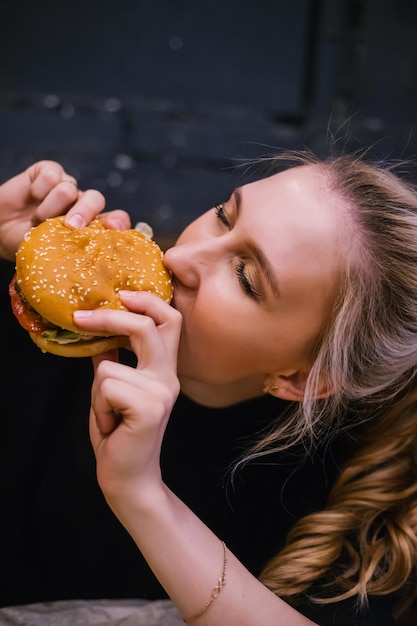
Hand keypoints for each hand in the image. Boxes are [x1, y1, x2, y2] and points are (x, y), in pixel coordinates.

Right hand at [0, 160, 129, 261]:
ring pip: (70, 188)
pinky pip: (52, 175)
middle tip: (70, 227)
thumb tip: (93, 267)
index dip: (119, 222)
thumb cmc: (28, 245)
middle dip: (84, 212)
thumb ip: (75, 254)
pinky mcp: (48, 172)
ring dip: (50, 207)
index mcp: (91, 225)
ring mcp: (66, 187)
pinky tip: (31, 197)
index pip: (116, 219)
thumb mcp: (53, 255)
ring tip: (37, 220)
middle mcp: (81, 204)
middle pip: (96, 199)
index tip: (113, 229)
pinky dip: (39, 189)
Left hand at [74, 291, 181, 502]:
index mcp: (164, 369)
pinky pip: (106, 386)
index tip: (120, 295)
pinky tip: (110, 425)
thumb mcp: (113, 390)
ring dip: (96, 392)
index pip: (170, 320)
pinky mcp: (149, 408)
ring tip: (107, 414)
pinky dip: (98, 407)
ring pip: (108, 366)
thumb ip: (113, 362)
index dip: (149, 300)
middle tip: (81, 318)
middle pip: (147, 326)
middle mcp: (168, 377)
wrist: (128, 477)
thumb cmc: (119, 433)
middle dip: (110, 318)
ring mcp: (161, 392)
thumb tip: (98, 337)